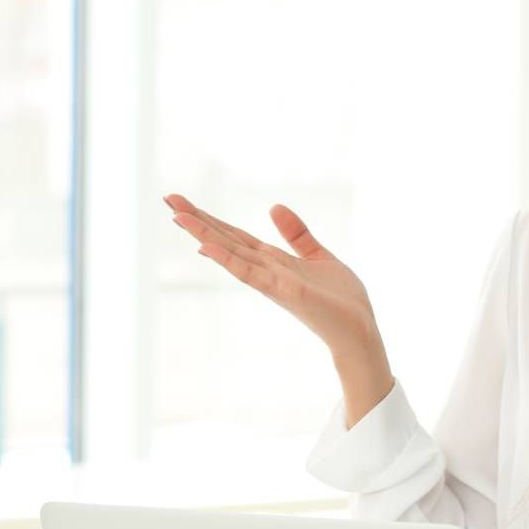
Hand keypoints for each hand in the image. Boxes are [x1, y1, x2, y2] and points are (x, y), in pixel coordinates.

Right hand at [163, 193, 385, 359]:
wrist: (360, 331)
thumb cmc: (341, 300)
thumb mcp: (319, 256)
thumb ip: (297, 234)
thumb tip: (273, 206)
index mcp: (275, 262)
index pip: (237, 236)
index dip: (212, 219)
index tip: (184, 202)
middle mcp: (267, 271)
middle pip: (227, 241)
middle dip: (199, 221)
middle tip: (168, 198)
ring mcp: (273, 283)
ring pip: (232, 254)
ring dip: (205, 235)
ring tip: (177, 215)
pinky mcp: (286, 292)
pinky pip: (252, 275)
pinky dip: (229, 261)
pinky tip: (207, 248)